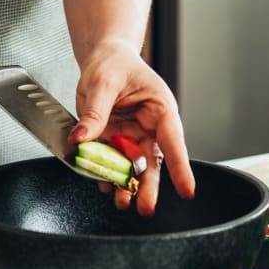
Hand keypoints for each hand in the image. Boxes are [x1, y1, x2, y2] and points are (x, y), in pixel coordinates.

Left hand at [68, 47, 194, 215]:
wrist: (103, 60)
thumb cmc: (114, 63)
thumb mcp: (104, 82)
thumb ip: (95, 112)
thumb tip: (82, 138)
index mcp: (160, 109)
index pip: (173, 140)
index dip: (180, 167)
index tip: (187, 190)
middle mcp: (149, 127)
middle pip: (153, 161)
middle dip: (149, 186)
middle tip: (146, 207)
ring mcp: (131, 136)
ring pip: (133, 167)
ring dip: (127, 185)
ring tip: (122, 201)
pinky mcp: (114, 140)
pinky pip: (112, 161)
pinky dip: (107, 174)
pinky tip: (104, 184)